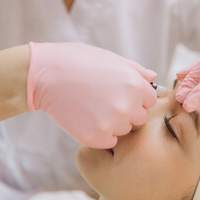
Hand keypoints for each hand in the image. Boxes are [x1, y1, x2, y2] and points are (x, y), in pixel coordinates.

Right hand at [27, 42, 156, 147]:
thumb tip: (154, 78)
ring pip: (124, 130)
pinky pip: (109, 141)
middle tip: (105, 101)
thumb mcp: (111, 58)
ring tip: (94, 108)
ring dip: (113, 123)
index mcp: (135, 85)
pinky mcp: (95, 137)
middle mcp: (127, 106)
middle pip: (139, 118)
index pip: (150, 100)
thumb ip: (136, 71)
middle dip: (127, 112)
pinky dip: (101, 134)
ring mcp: (111, 123)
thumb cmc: (78, 62)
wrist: (45, 75)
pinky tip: (88, 119)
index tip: (120, 93)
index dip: (137, 97)